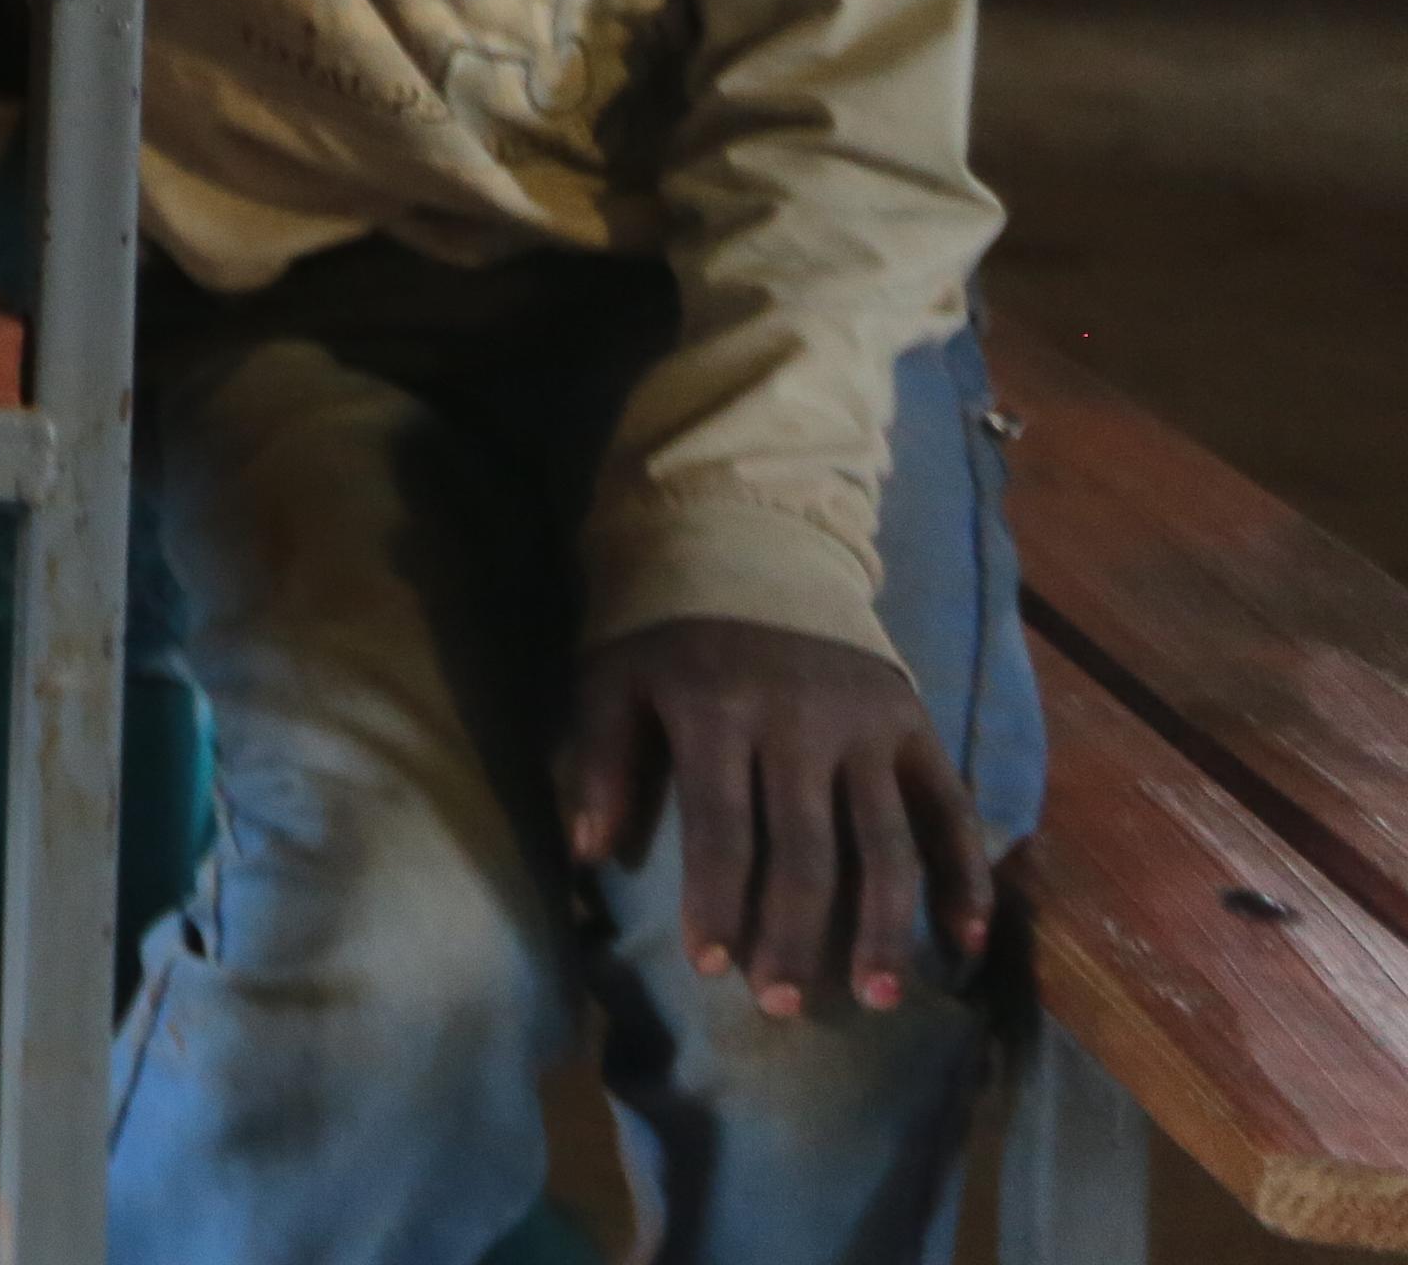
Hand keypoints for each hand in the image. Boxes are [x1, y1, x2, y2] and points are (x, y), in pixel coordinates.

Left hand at [560, 617, 991, 1016]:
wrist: (755, 544)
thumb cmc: (669, 633)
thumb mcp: (614, 677)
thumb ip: (600, 760)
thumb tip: (587, 854)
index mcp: (718, 708)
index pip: (721, 824)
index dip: (717, 900)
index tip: (710, 969)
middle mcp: (801, 721)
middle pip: (807, 849)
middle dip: (796, 934)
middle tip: (784, 1006)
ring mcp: (868, 725)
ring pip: (886, 842)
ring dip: (885, 926)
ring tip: (877, 998)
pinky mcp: (916, 723)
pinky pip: (950, 809)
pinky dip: (964, 875)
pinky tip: (963, 941)